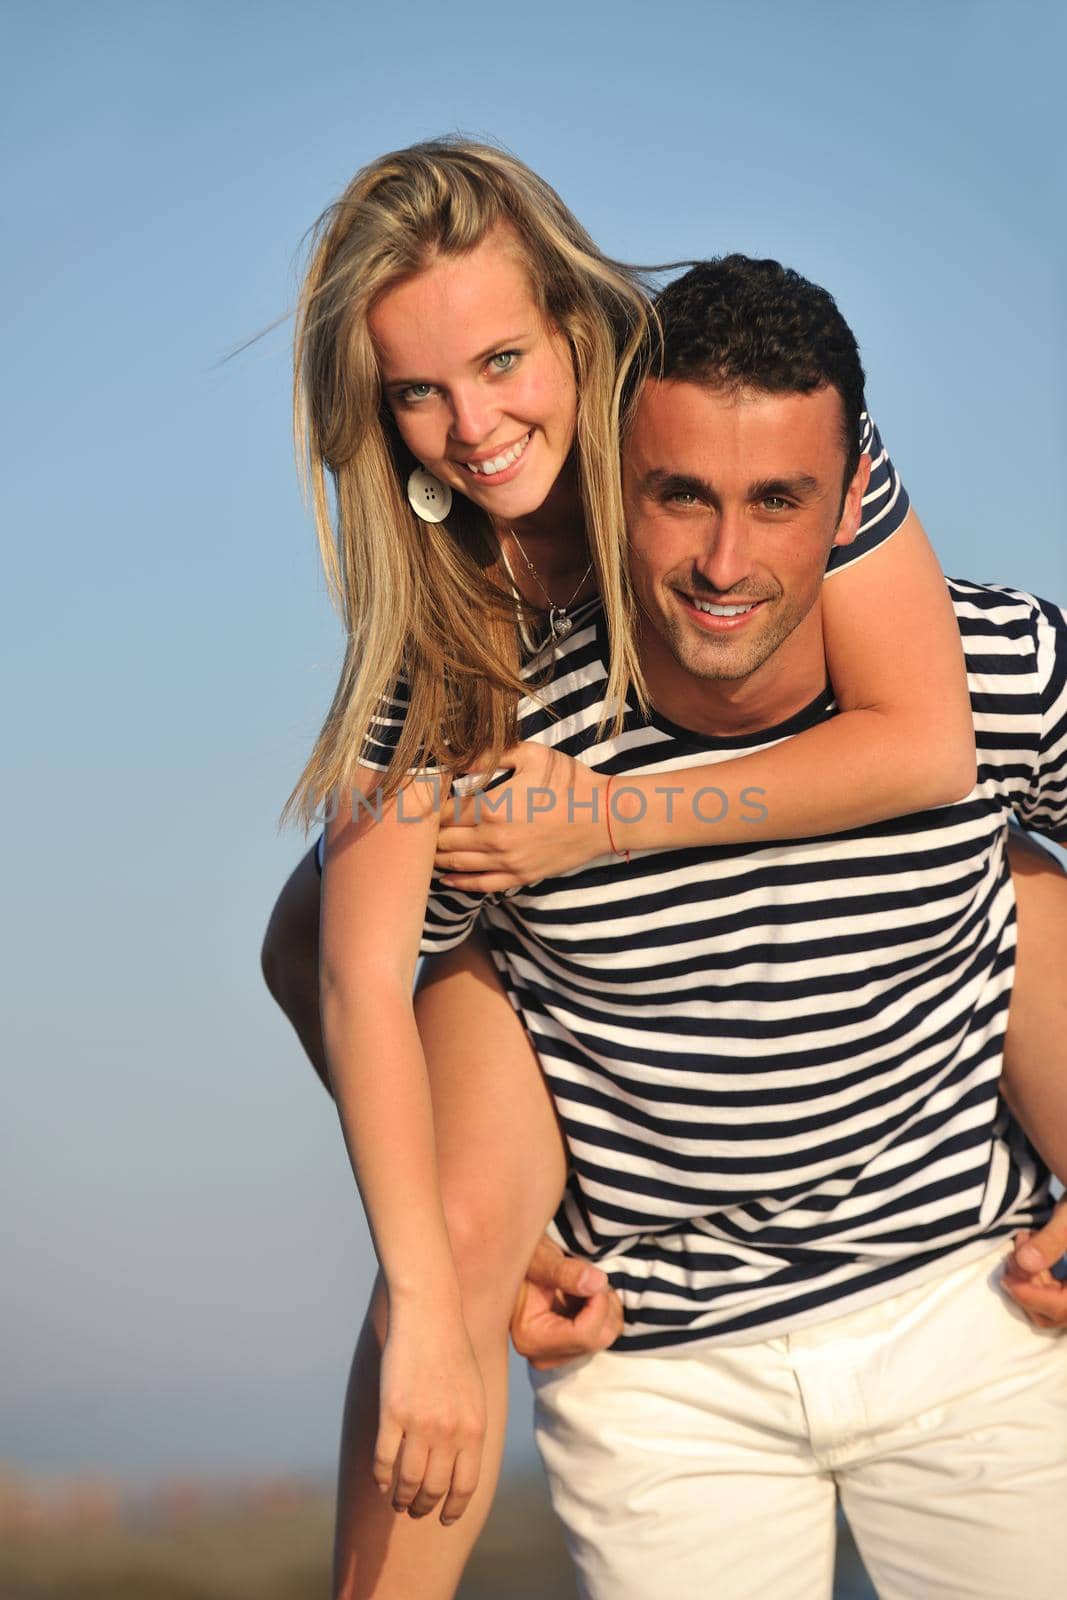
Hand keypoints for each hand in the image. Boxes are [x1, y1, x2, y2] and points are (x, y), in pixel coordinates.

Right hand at [376, 1312, 486, 1523]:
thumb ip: (470, 1431)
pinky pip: (383, 1459)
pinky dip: (381, 1477)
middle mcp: (449, 1431)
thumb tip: (461, 1470)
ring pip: (407, 1480)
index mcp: (475, 1428)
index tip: (444, 1519)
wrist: (431, 1315)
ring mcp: (419, 1422)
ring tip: (398, 1500)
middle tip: (415, 1510)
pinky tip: (380, 1481)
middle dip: (424, 1507)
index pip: (466, 1485)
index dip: (453, 1508)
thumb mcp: (475, 1393)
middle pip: (435, 1489)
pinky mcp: (391, 1412)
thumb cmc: (453, 1353)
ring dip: (401, 1497)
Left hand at [435, 743, 609, 890]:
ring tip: (422, 852)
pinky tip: (446, 879)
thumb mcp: (529, 755)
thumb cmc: (567, 781)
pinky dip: (459, 883)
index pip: (444, 813)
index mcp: (492, 808)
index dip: (428, 808)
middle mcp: (494, 839)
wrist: (603, 816)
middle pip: (445, 842)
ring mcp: (507, 862)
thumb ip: (489, 755)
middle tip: (415, 831)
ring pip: (457, 865)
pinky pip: (480, 885)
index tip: (419, 803)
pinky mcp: (519, 876)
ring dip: (437, 859)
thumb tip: (455, 759)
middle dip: (428, 836)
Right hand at [510, 1236, 623, 1369]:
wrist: (516, 1263)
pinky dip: (600, 1312)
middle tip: (590, 1276)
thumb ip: (565, 1271)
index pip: (584, 1335)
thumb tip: (596, 1284)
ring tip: (584, 1284)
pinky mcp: (567, 1351)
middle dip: (604, 1304)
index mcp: (530, 1338)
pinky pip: (601, 1335)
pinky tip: (582, 1296)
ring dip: (604, 1306)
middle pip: (598, 1339)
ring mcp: (555, 1357)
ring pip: (604, 1337)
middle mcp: (541, 1355)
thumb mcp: (542, 1258)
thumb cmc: (527, 1260)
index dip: (599, 1303)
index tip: (595, 1276)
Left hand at [1001, 1197, 1066, 1328]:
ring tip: (1021, 1246)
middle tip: (1011, 1259)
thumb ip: (1051, 1239)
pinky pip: (1052, 1295)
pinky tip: (1026, 1253)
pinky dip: (1034, 1280)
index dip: (1034, 1297)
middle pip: (1057, 1314)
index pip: (1065, 1307)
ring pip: (1051, 1308)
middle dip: (1027, 1290)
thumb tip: (1024, 1263)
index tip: (1008, 1280)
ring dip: (1028, 1283)